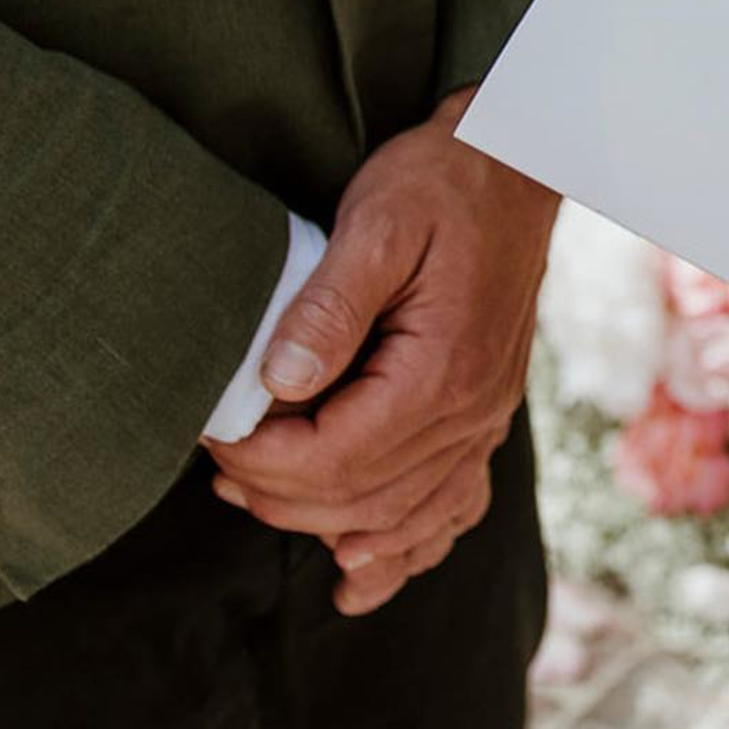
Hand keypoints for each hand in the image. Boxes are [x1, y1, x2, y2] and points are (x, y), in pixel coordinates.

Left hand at [204, 87, 554, 614]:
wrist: (520, 158)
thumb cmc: (444, 180)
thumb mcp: (377, 223)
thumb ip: (329, 307)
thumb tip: (278, 382)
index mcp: (443, 371)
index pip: (336, 459)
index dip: (260, 463)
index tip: (209, 436)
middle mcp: (474, 409)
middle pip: (363, 500)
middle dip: (278, 497)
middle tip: (215, 467)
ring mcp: (488, 415)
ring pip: (404, 516)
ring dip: (327, 524)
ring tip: (256, 499)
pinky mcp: (488, 409)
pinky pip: (454, 504)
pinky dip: (408, 547)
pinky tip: (361, 570)